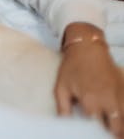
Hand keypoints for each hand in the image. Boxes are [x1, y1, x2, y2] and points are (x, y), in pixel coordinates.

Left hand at [55, 23, 123, 137]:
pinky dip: (122, 118)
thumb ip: (63, 109)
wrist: (87, 47)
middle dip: (111, 134)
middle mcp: (108, 102)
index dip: (94, 134)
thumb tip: (65, 125)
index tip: (91, 134)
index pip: (96, 129)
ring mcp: (119, 97)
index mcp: (91, 102)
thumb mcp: (61, 87)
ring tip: (113, 132)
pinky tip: (118, 122)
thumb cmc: (71, 67)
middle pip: (116, 129)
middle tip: (103, 135)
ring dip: (119, 128)